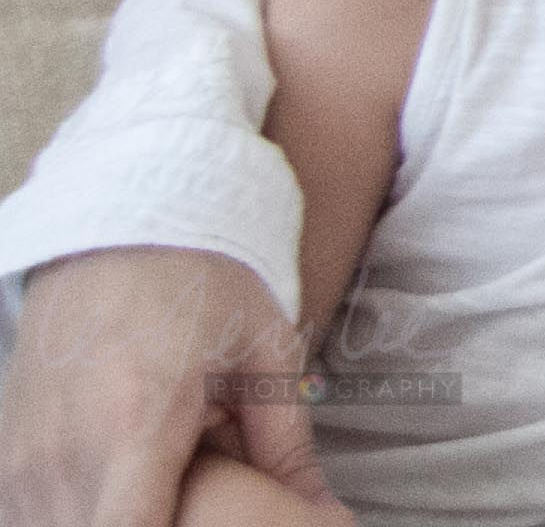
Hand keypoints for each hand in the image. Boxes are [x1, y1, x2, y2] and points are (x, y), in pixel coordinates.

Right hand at [0, 248, 336, 526]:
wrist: (117, 233)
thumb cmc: (201, 285)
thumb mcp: (264, 354)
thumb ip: (287, 447)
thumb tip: (326, 515)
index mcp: (135, 422)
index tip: (203, 523)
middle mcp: (65, 452)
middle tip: (191, 493)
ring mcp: (23, 462)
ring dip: (109, 522)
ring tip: (161, 487)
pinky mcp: (6, 463)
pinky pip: (31, 520)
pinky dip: (74, 517)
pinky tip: (119, 490)